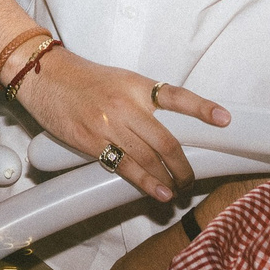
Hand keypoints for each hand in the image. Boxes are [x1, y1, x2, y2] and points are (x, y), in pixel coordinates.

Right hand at [16, 50, 228, 204]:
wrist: (44, 77)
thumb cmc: (82, 79)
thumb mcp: (118, 80)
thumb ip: (141, 101)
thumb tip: (164, 129)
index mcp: (137, 85)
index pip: (177, 96)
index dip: (202, 108)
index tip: (224, 119)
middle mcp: (127, 104)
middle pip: (167, 141)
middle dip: (184, 166)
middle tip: (191, 180)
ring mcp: (110, 125)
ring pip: (150, 159)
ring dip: (169, 179)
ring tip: (177, 192)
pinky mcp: (93, 142)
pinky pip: (125, 167)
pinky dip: (146, 183)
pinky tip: (158, 192)